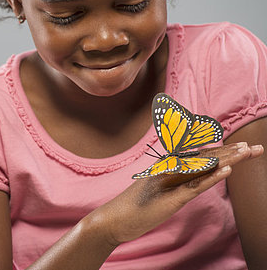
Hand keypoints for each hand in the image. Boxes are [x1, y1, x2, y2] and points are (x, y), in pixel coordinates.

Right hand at [89, 142, 263, 245]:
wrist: (114, 219)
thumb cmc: (135, 207)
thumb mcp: (158, 192)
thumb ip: (173, 182)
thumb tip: (190, 177)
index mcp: (168, 168)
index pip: (200, 157)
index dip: (222, 151)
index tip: (242, 147)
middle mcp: (170, 170)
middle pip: (206, 158)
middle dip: (232, 152)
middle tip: (255, 147)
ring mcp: (170, 182)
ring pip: (204, 168)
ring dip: (228, 158)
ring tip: (248, 151)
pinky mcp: (172, 198)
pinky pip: (196, 186)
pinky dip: (213, 176)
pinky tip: (229, 170)